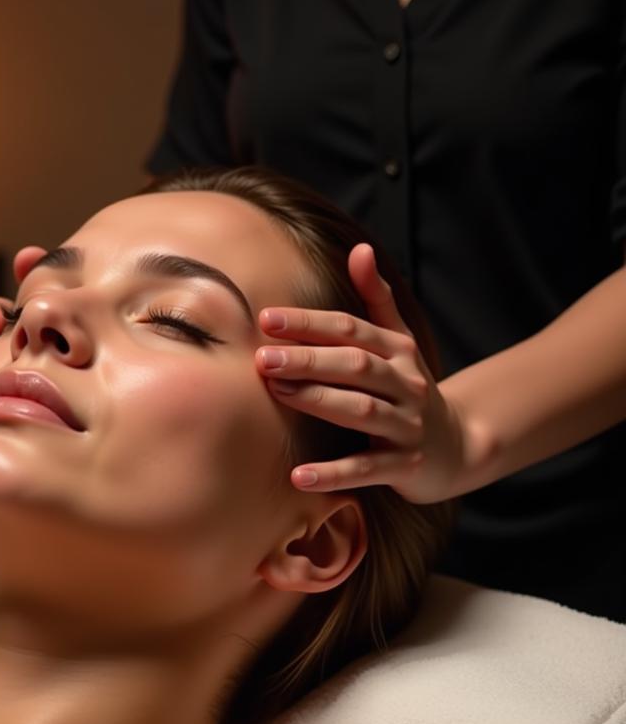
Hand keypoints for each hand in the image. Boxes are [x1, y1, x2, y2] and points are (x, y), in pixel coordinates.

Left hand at [257, 243, 469, 503]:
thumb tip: (359, 248)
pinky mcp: (405, 465)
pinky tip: (298, 475)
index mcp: (398, 351)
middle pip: (355, 365)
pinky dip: (334, 473)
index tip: (266, 319)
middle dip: (309, 359)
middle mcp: (406, 384)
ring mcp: (407, 425)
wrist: (458, 448)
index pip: (351, 330)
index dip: (310, 322)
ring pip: (361, 410)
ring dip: (318, 400)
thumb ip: (377, 298)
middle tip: (263, 357)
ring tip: (277, 394)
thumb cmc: (409, 390)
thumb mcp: (399, 343)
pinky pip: (367, 469)